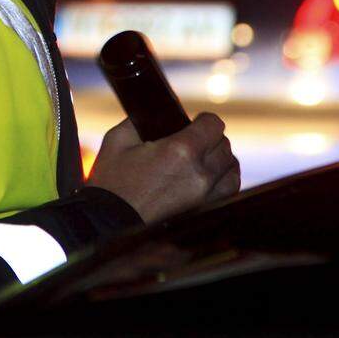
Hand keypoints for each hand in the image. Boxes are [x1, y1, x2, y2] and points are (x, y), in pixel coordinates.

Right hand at [85, 112, 240, 222]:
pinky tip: (210, 178)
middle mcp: (199, 173)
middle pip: (224, 145)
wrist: (108, 225)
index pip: (214, 125)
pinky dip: (224, 181)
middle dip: (210, 139)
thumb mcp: (117, 140)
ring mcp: (205, 196)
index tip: (195, 123)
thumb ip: (141, 120)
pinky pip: (229, 191)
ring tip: (204, 160)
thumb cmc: (111, 184)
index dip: (204, 120)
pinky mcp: (204, 212)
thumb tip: (157, 112)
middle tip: (193, 142)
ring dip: (220, 160)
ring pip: (231, 168)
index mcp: (180, 150)